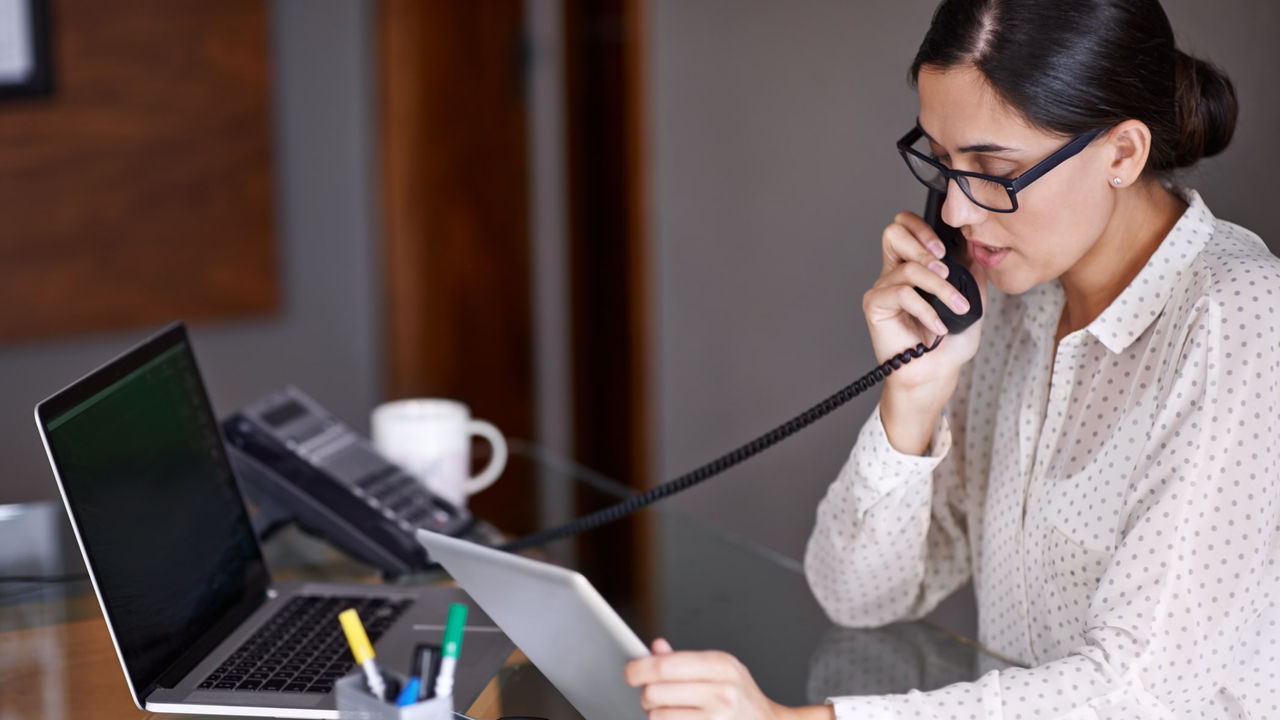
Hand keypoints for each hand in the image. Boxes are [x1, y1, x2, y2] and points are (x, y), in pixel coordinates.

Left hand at [624, 639, 833, 719]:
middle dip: (646, 694)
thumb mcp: (720, 670)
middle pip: (655, 692)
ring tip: (672, 711)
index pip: (665, 666)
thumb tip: (656, 648)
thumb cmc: (741, 697)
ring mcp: (718, 719)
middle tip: (652, 695)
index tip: (630, 672)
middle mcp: (721, 692)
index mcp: (721, 666)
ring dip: (656, 715)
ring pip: (658, 716)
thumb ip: (684, 659)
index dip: (639, 668)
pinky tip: (680, 719)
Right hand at [863, 211, 986, 393]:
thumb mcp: (970, 298)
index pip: (905, 227)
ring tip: (956, 306)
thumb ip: (969, 270)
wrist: (936, 374)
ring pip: (908, 268)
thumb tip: (972, 244)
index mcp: (913, 266)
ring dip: (939, 287)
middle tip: (944, 268)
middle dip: (923, 244)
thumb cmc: (950, 342)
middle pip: (893, 232)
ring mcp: (883, 289)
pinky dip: (925, 309)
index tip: (945, 249)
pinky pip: (901, 293)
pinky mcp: (875, 306)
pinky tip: (937, 326)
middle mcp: (894, 273)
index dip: (922, 227)